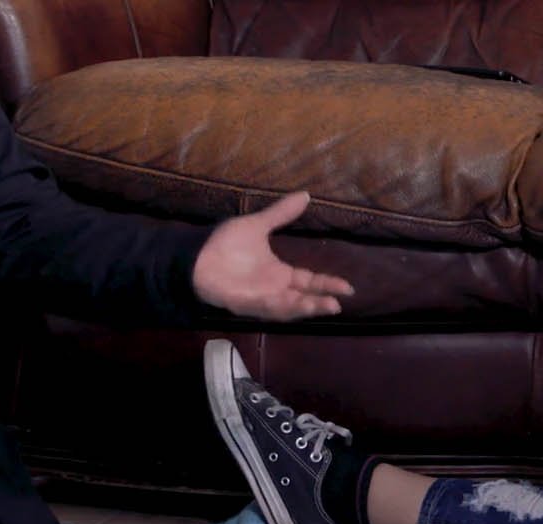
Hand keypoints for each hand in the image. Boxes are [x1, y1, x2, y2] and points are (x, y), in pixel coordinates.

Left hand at [192, 191, 354, 319]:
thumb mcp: (257, 225)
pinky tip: (295, 305)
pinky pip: (265, 308)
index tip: (347, 287)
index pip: (309, 281)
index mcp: (279, 273)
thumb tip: (305, 195)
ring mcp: (259, 298)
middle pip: (302, 299)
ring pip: (287, 308)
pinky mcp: (244, 303)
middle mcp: (273, 289)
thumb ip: (281, 214)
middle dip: (320, 302)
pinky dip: (280, 307)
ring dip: (305, 309)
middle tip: (338, 303)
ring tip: (324, 306)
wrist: (195, 254)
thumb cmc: (224, 244)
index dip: (327, 284)